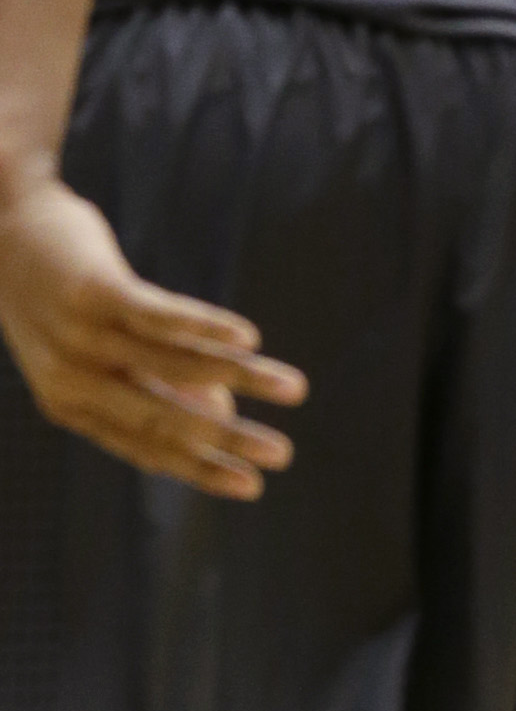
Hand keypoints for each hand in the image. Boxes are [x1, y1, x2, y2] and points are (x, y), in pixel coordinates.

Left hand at [0, 175, 304, 499]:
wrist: (2, 223)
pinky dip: (206, 329)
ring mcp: (80, 335)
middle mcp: (71, 379)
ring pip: (173, 366)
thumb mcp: (96, 343)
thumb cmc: (58, 288)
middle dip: (228, 440)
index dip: (201, 470)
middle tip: (282, 455)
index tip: (252, 488)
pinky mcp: (93, 290)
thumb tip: (221, 411)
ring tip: (292, 387)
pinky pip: (159, 316)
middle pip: (163, 417)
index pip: (146, 448)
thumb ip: (150, 380)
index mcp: (69, 404)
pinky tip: (249, 338)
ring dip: (240, 379)